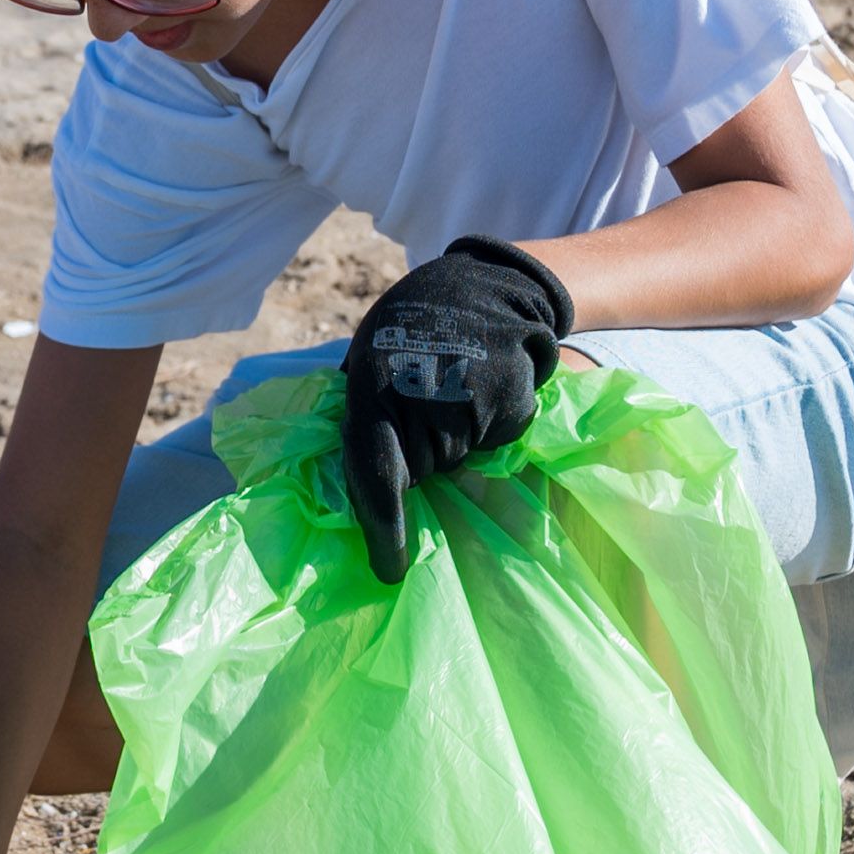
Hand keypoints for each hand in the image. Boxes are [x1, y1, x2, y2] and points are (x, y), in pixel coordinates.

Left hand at [339, 236, 573, 584]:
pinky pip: (493, 442)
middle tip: (424, 407)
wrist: (489, 284)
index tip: (391, 570)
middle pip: (420, 472)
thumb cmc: (413, 322)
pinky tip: (483, 387)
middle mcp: (420, 396)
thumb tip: (343, 473)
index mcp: (372, 385)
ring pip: (458, 460)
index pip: (376, 473)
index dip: (384, 527)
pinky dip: (488, 426)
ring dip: (453, 439)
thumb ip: (358, 407)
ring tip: (452, 389)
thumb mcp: (368, 353)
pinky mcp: (511, 404)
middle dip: (417, 458)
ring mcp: (471, 401)